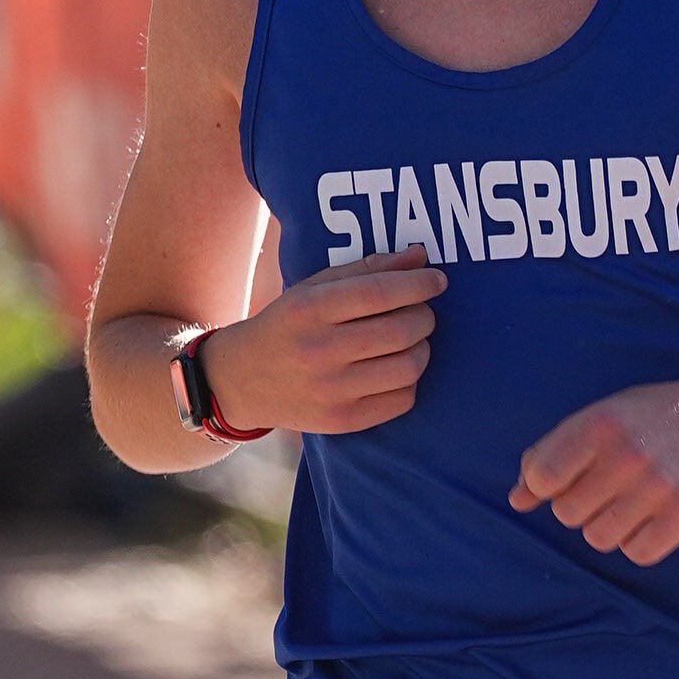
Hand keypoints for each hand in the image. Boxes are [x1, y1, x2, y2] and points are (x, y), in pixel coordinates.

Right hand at [208, 249, 436, 435]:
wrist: (241, 381)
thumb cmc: (286, 326)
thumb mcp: (313, 289)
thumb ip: (365, 269)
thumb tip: (419, 257)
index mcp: (309, 309)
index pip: (379, 292)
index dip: (417, 284)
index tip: (437, 280)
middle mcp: (319, 351)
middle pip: (401, 330)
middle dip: (424, 316)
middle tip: (421, 311)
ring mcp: (331, 390)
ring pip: (408, 367)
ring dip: (422, 348)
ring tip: (411, 341)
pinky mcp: (342, 421)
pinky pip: (402, 400)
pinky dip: (410, 381)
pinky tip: (395, 369)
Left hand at [511, 365, 678, 564]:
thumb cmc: (640, 422)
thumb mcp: (593, 420)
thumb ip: (549, 456)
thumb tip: (516, 501)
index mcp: (600, 424)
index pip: (542, 477)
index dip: (544, 484)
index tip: (564, 475)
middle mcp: (629, 454)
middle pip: (567, 514)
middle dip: (578, 503)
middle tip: (605, 483)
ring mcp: (659, 486)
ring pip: (599, 538)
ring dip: (605, 525)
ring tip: (626, 499)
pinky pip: (637, 553)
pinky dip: (637, 542)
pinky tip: (648, 515)